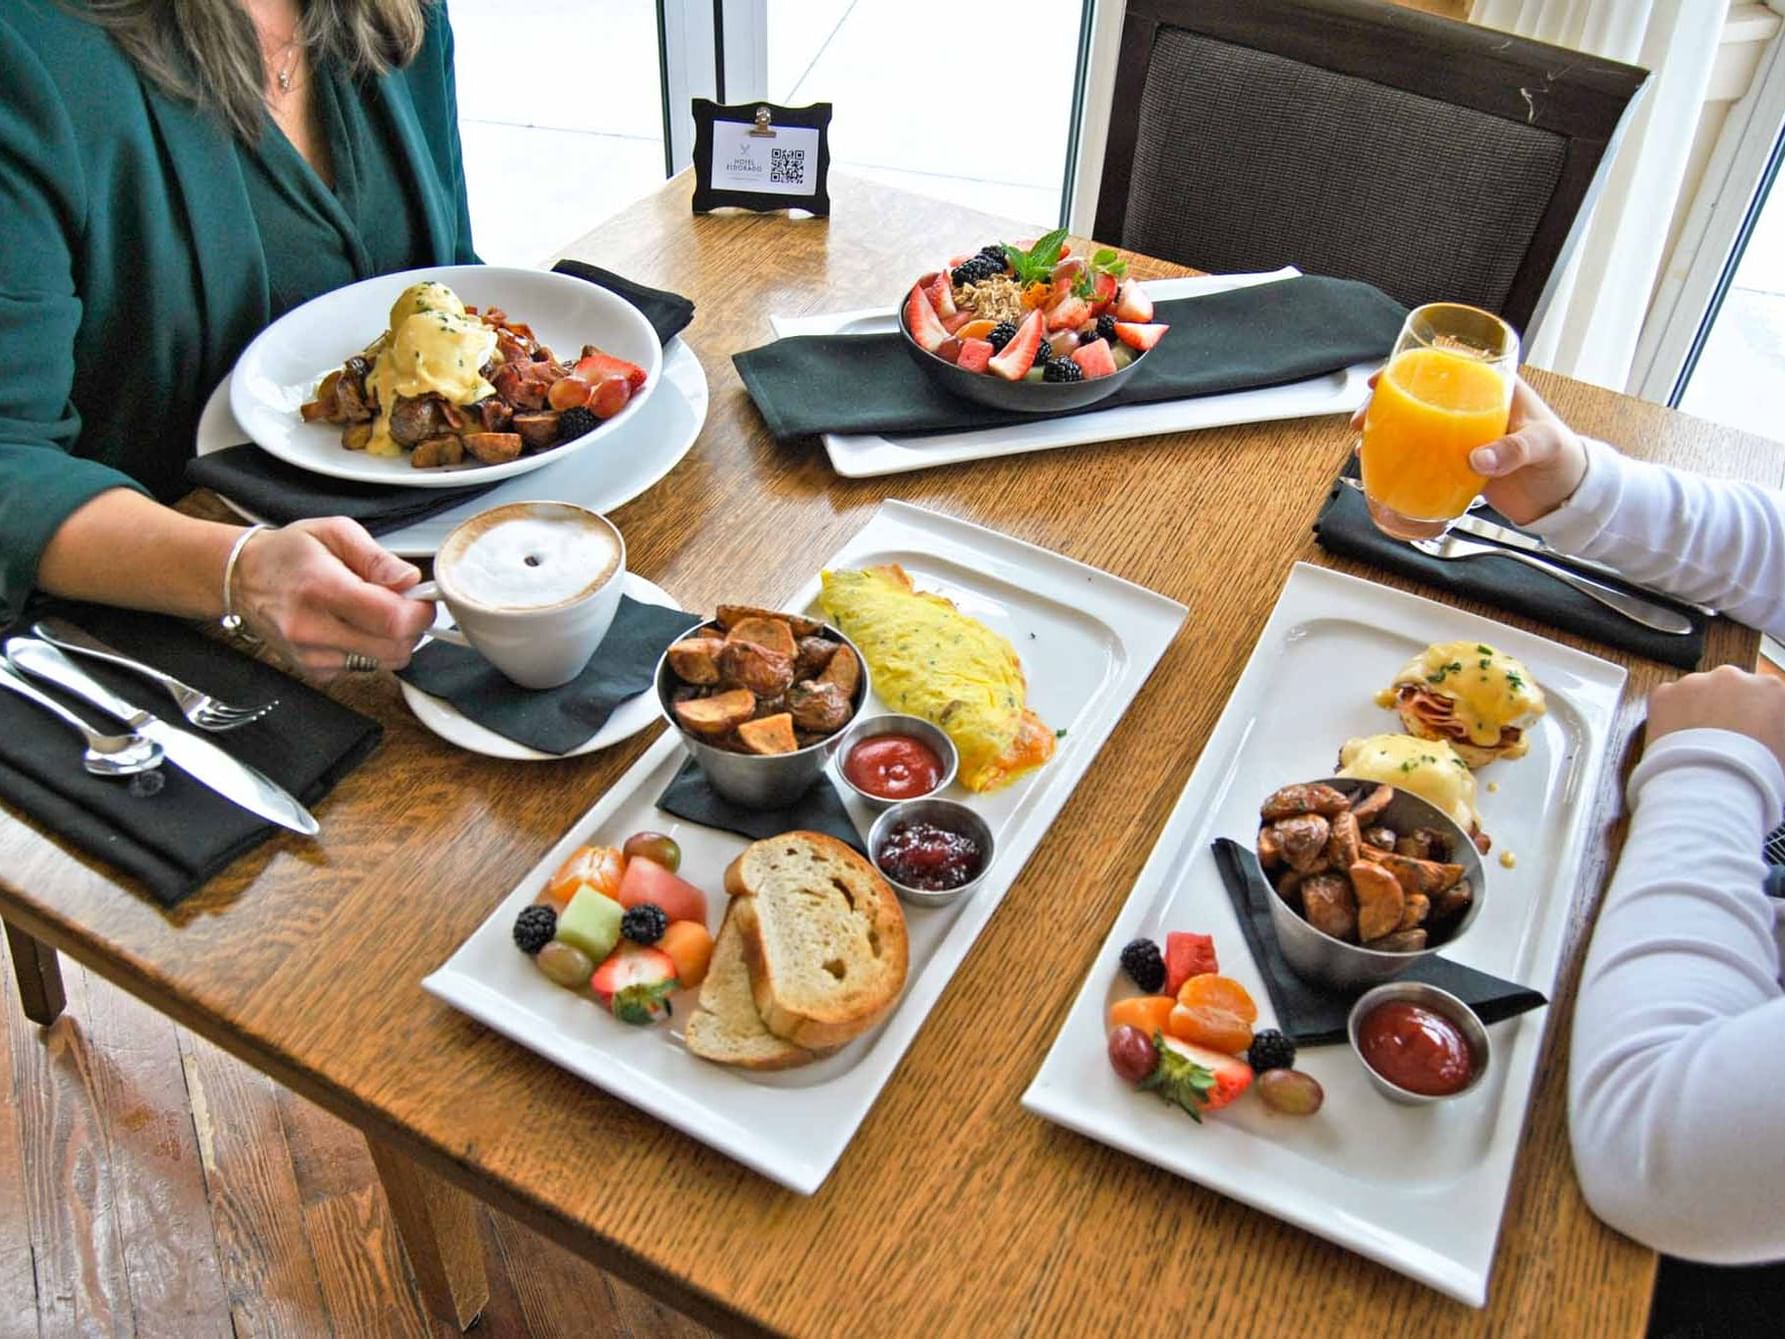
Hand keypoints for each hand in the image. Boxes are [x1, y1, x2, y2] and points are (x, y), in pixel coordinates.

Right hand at [231, 518, 435, 680]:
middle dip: (411, 627)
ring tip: (372, 613)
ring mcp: (311, 655)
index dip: (419, 612)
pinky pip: (365, 670)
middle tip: (400, 603)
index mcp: (321, 589)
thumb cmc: (288, 554)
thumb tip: (409, 579)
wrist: (243, 579)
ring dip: (393, 640)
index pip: (391, 619)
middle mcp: (313, 629)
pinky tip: (353, 628)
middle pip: (394, 647)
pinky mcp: (314, 671)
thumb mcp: (335, 532)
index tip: (421, 600)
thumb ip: (377, 558)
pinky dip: (371, 651)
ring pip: (385, 663)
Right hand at [1349, 374, 1587, 524]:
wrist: (1565, 497)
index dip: (1410, 368)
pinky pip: (1423, 458)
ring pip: (1415, 426)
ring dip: (1387, 433)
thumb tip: (1477, 459)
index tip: (1384, 378)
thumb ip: (1513, 449)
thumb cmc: (1563, 458)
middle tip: (1364, 420)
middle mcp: (1472, 409)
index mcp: (1493, 389)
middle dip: (1385, 404)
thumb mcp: (1543, 445)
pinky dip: (1401, 461)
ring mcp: (1462, 437)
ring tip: (1365, 445)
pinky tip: (1383, 468)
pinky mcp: (1458, 464)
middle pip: (1419, 397)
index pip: (1446, 367)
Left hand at [1645, 665, 1784, 775]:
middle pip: (1728, 689)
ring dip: (1697, 711)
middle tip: (1720, 740)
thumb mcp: (1781, 752)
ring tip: (1697, 744)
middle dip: (1725, 709)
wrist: (1711, 788)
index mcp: (1771, 689)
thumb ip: (1774, 731)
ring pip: (1696, 693)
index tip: (1746, 732)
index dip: (1753, 718)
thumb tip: (1764, 734)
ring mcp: (1695, 682)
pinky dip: (1669, 716)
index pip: (1762, 697)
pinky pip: (1667, 701)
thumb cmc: (1755, 776)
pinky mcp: (1664, 693)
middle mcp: (1733, 677)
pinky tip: (1677, 741)